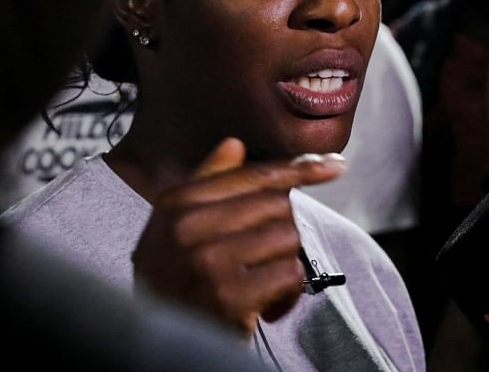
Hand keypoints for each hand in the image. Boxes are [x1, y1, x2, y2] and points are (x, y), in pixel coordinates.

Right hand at [132, 138, 345, 334]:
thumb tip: (234, 145)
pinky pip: (290, 273)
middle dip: (281, 231)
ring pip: (287, 237)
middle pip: (277, 204)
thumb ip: (205, 184)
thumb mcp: (174, 228)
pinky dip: (288, 294)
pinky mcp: (230, 295)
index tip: (332, 167)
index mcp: (176, 203)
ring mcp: (208, 261)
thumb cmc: (174, 281)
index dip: (298, 169)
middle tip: (261, 259)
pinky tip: (265, 306)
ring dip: (284, 264)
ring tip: (259, 283)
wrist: (157, 343)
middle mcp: (187, 227)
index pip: (252, 175)